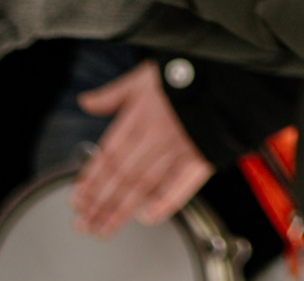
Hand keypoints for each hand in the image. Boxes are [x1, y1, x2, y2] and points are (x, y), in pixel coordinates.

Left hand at [70, 62, 211, 235]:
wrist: (227, 75)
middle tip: (83, 225)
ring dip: (121, 210)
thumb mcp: (143, 76)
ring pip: (144, 185)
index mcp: (139, 115)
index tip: (76, 199)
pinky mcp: (202, 158)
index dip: (90, 178)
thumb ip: (113, 94)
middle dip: (99, 203)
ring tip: (103, 229)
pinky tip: (146, 218)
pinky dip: (164, 203)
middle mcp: (156, 134)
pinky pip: (181, 185)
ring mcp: (178, 148)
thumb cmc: (184, 74)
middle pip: (122, 174)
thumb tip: (86, 101)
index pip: (109, 153)